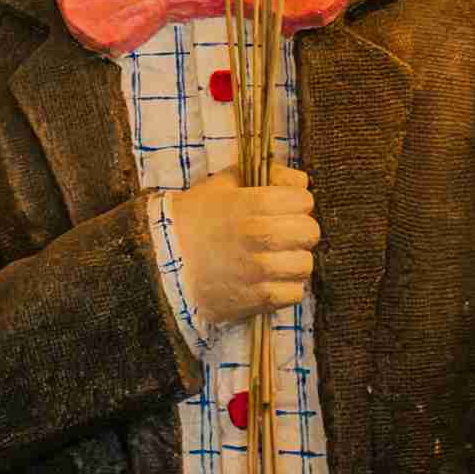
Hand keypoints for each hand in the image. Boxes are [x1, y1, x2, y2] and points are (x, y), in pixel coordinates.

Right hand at [163, 161, 319, 326]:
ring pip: (305, 264)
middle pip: (311, 232)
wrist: (163, 260)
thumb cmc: (195, 217)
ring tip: (275, 259)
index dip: (295, 202)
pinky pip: (294, 293)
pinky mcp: (257, 299)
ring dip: (293, 261)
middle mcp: (261, 236)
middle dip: (299, 230)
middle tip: (282, 234)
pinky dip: (286, 287)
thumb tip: (299, 182)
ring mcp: (260, 270)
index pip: (305, 200)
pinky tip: (268, 279)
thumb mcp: (224, 182)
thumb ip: (267, 174)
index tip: (282, 208)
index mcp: (255, 203)